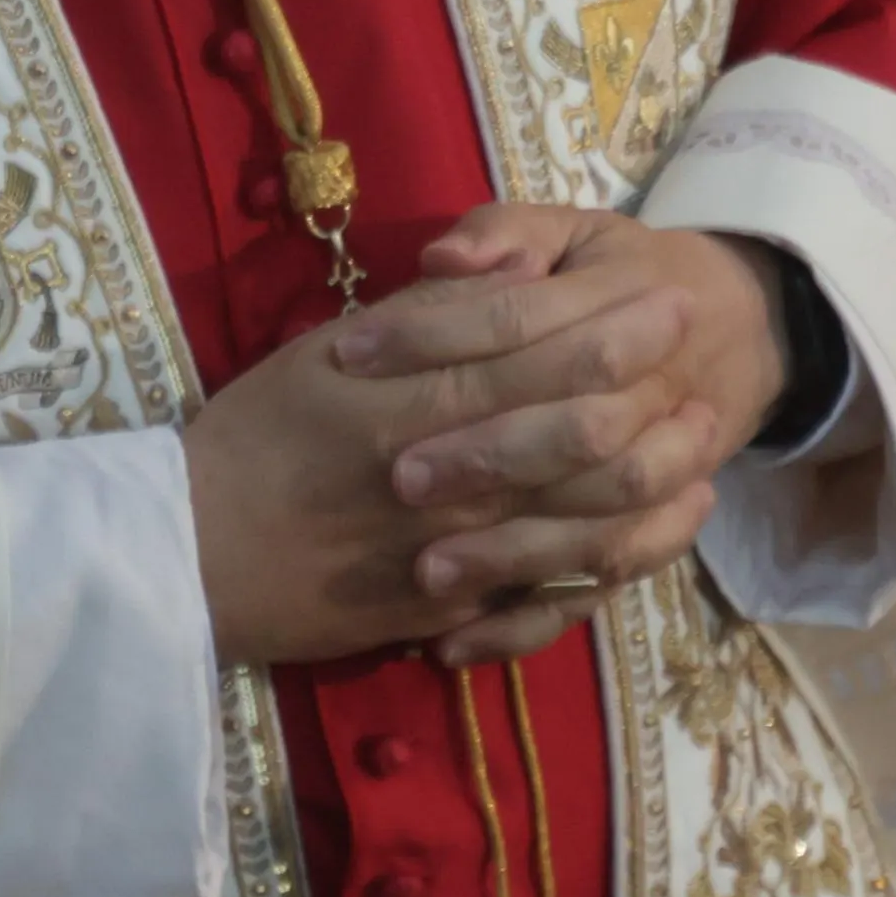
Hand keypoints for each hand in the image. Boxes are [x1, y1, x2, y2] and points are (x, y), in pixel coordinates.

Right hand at [179, 227, 754, 672]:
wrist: (192, 553)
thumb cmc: (256, 436)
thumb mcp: (329, 353)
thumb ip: (423, 324)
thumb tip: (502, 284)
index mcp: (416, 398)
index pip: (539, 351)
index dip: (613, 325)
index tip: (667, 297)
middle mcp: (449, 477)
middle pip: (581, 433)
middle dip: (656, 393)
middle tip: (702, 361)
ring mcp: (457, 554)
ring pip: (586, 519)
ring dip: (657, 479)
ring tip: (703, 443)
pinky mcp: (452, 612)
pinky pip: (553, 593)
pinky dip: (616, 563)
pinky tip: (654, 535)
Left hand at [377, 207, 789, 663]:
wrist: (734, 331)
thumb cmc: (618, 280)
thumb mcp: (572, 234)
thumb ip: (507, 232)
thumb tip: (444, 259)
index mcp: (625, 301)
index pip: (522, 318)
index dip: (431, 332)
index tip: (350, 353)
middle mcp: (654, 394)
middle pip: (579, 434)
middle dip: (488, 457)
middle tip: (397, 478)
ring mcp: (658, 475)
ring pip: (600, 532)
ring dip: (513, 555)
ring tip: (421, 574)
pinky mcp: (642, 537)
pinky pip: (594, 596)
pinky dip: (524, 628)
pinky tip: (449, 643)